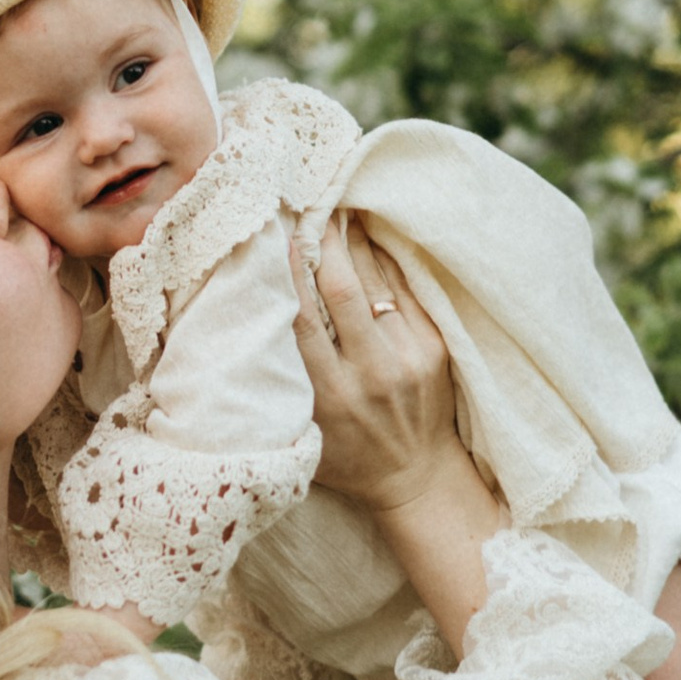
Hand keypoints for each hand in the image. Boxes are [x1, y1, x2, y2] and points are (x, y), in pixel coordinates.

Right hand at [290, 219, 465, 517]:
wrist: (418, 477)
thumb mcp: (301, 433)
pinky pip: (403, 289)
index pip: (304, 321)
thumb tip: (245, 325)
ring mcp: (408, 359)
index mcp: (329, 398)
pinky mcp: (434, 348)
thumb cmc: (345, 457)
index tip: (274, 235)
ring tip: (334, 207)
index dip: (289, 273)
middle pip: (344, 290)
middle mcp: (370, 375)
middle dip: (323, 243)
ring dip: (352, 242)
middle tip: (307, 202)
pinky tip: (365, 235)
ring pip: (375, 282)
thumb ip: (279, 385)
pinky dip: (381, 259)